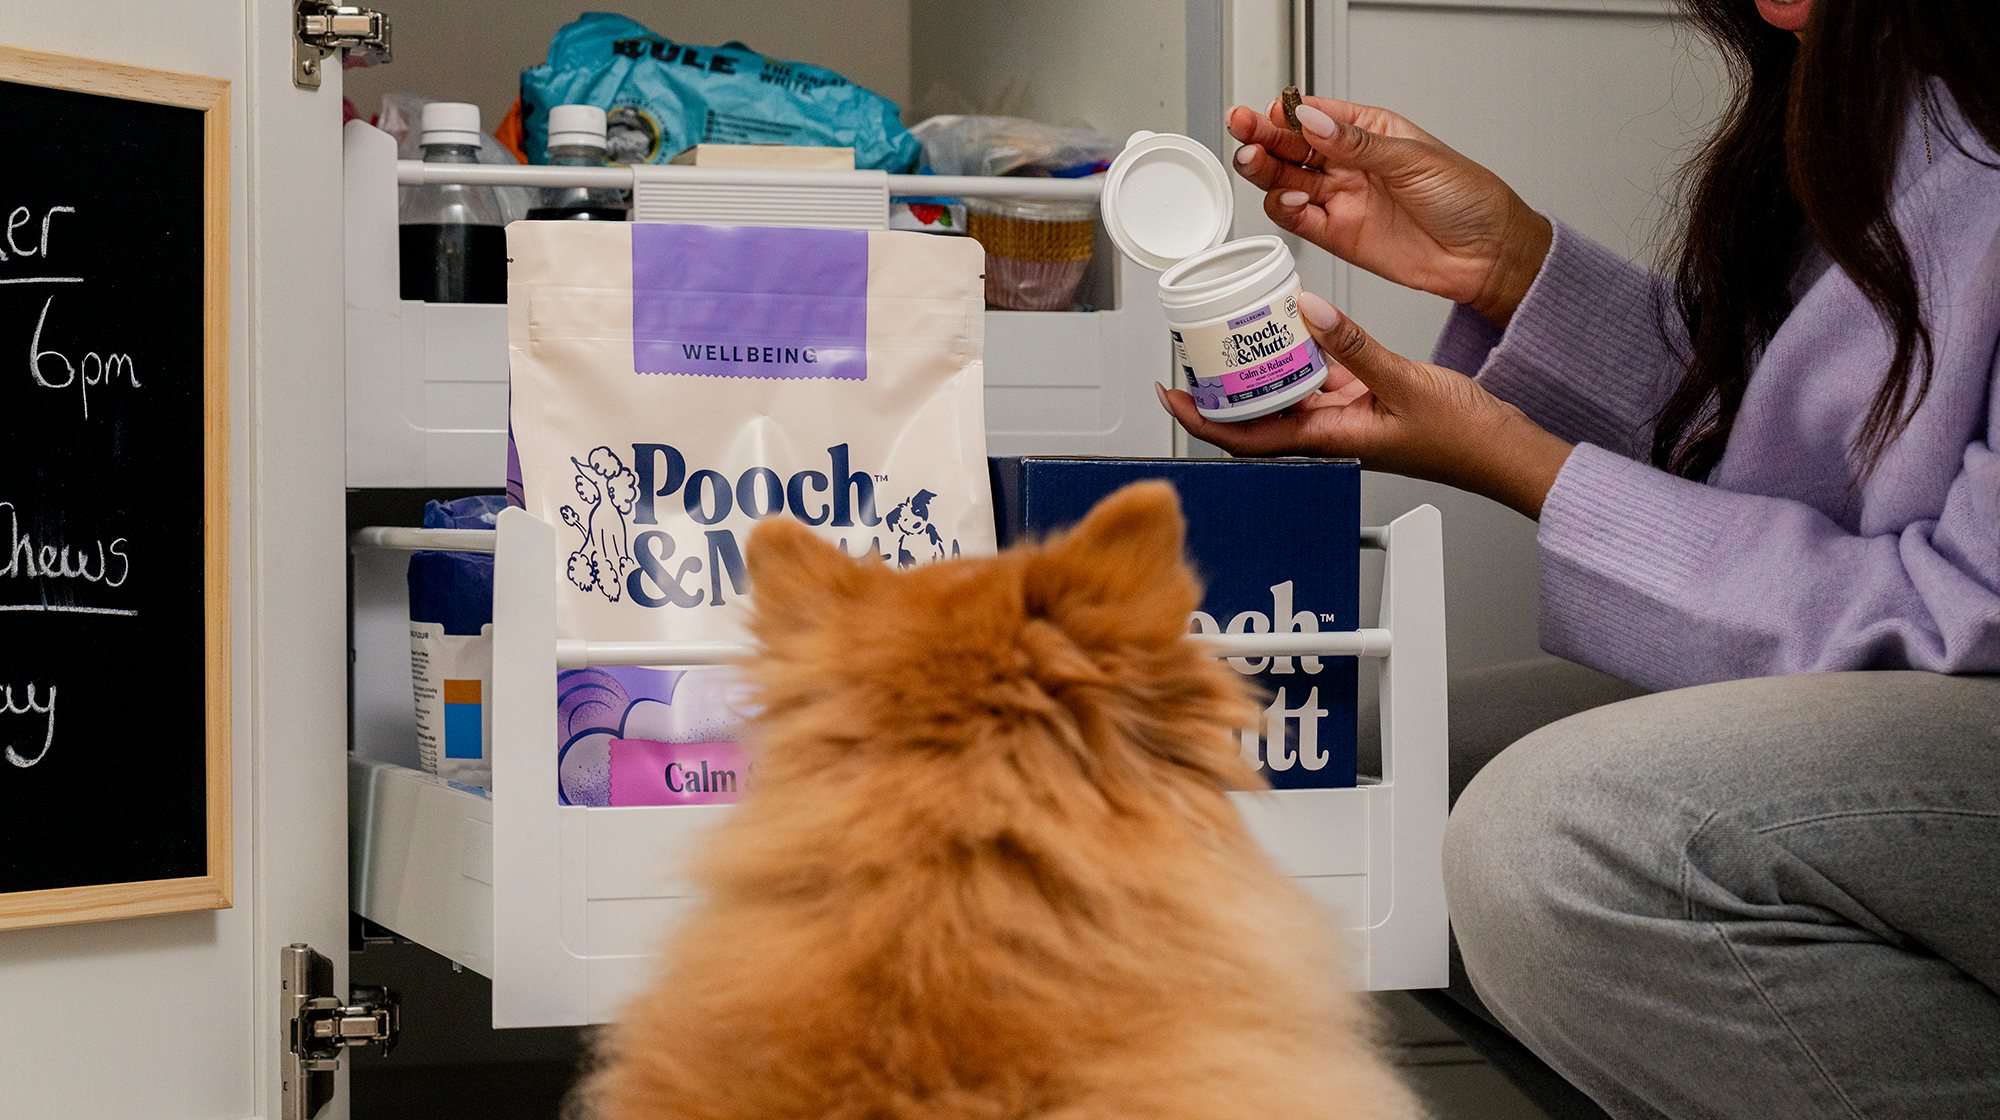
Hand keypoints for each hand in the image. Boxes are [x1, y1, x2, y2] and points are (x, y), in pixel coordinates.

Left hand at [1158, 291, 1572, 518]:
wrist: (1504, 450)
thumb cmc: (1465, 438)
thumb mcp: (1405, 381)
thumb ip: (1353, 345)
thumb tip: (1305, 312)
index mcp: (1329, 440)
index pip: (1245, 437)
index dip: (1201, 419)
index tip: (1171, 393)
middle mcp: (1328, 432)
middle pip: (1255, 413)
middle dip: (1221, 385)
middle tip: (1195, 347)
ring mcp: (1344, 416)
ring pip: (1286, 391)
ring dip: (1260, 366)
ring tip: (1235, 330)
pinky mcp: (1364, 400)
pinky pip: (1319, 376)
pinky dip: (1302, 352)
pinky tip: (1296, 323)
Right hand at [1228, 97, 1550, 327]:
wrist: (1486, 254)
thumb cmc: (1466, 198)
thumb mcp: (1413, 158)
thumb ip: (1356, 143)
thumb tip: (1312, 120)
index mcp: (1368, 132)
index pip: (1315, 116)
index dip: (1286, 113)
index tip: (1268, 112)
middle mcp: (1348, 164)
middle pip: (1290, 147)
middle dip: (1262, 136)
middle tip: (1242, 130)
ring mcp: (1340, 199)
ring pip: (1285, 181)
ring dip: (1264, 171)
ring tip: (1254, 162)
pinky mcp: (1337, 235)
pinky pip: (1299, 219)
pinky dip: (1284, 209)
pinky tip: (1286, 198)